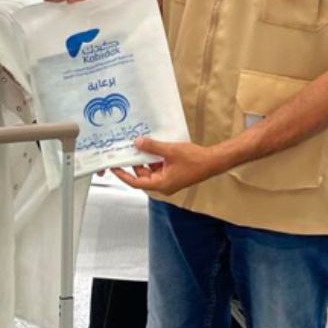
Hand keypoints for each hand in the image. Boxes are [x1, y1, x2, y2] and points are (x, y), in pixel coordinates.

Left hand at [111, 136, 226, 195]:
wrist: (213, 161)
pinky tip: (152, 146)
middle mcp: (163, 184)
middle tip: (127, 149)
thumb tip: (137, 143)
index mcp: (161, 184)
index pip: (136, 182)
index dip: (123, 175)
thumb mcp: (170, 151)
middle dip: (136, 162)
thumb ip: (152, 147)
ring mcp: (168, 180)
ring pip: (151, 169)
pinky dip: (155, 158)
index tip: (114, 168)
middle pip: (143, 174)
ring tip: (140, 144)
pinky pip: (159, 167)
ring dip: (146, 158)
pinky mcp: (173, 174)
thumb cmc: (195, 160)